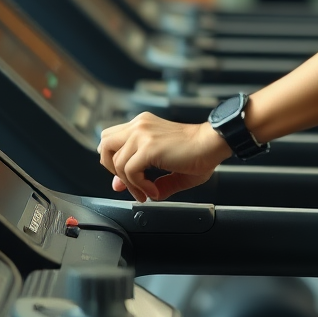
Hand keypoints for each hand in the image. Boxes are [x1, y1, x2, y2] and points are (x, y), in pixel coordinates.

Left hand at [97, 113, 230, 201]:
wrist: (213, 143)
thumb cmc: (198, 151)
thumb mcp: (166, 163)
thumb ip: (145, 176)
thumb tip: (129, 189)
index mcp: (143, 125)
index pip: (112, 139)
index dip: (113, 161)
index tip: (126, 180)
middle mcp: (139, 126)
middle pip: (104, 145)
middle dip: (112, 169)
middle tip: (130, 182)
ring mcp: (142, 135)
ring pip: (116, 163)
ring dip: (130, 184)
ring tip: (148, 191)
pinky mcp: (148, 148)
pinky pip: (130, 172)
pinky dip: (139, 186)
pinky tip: (153, 190)